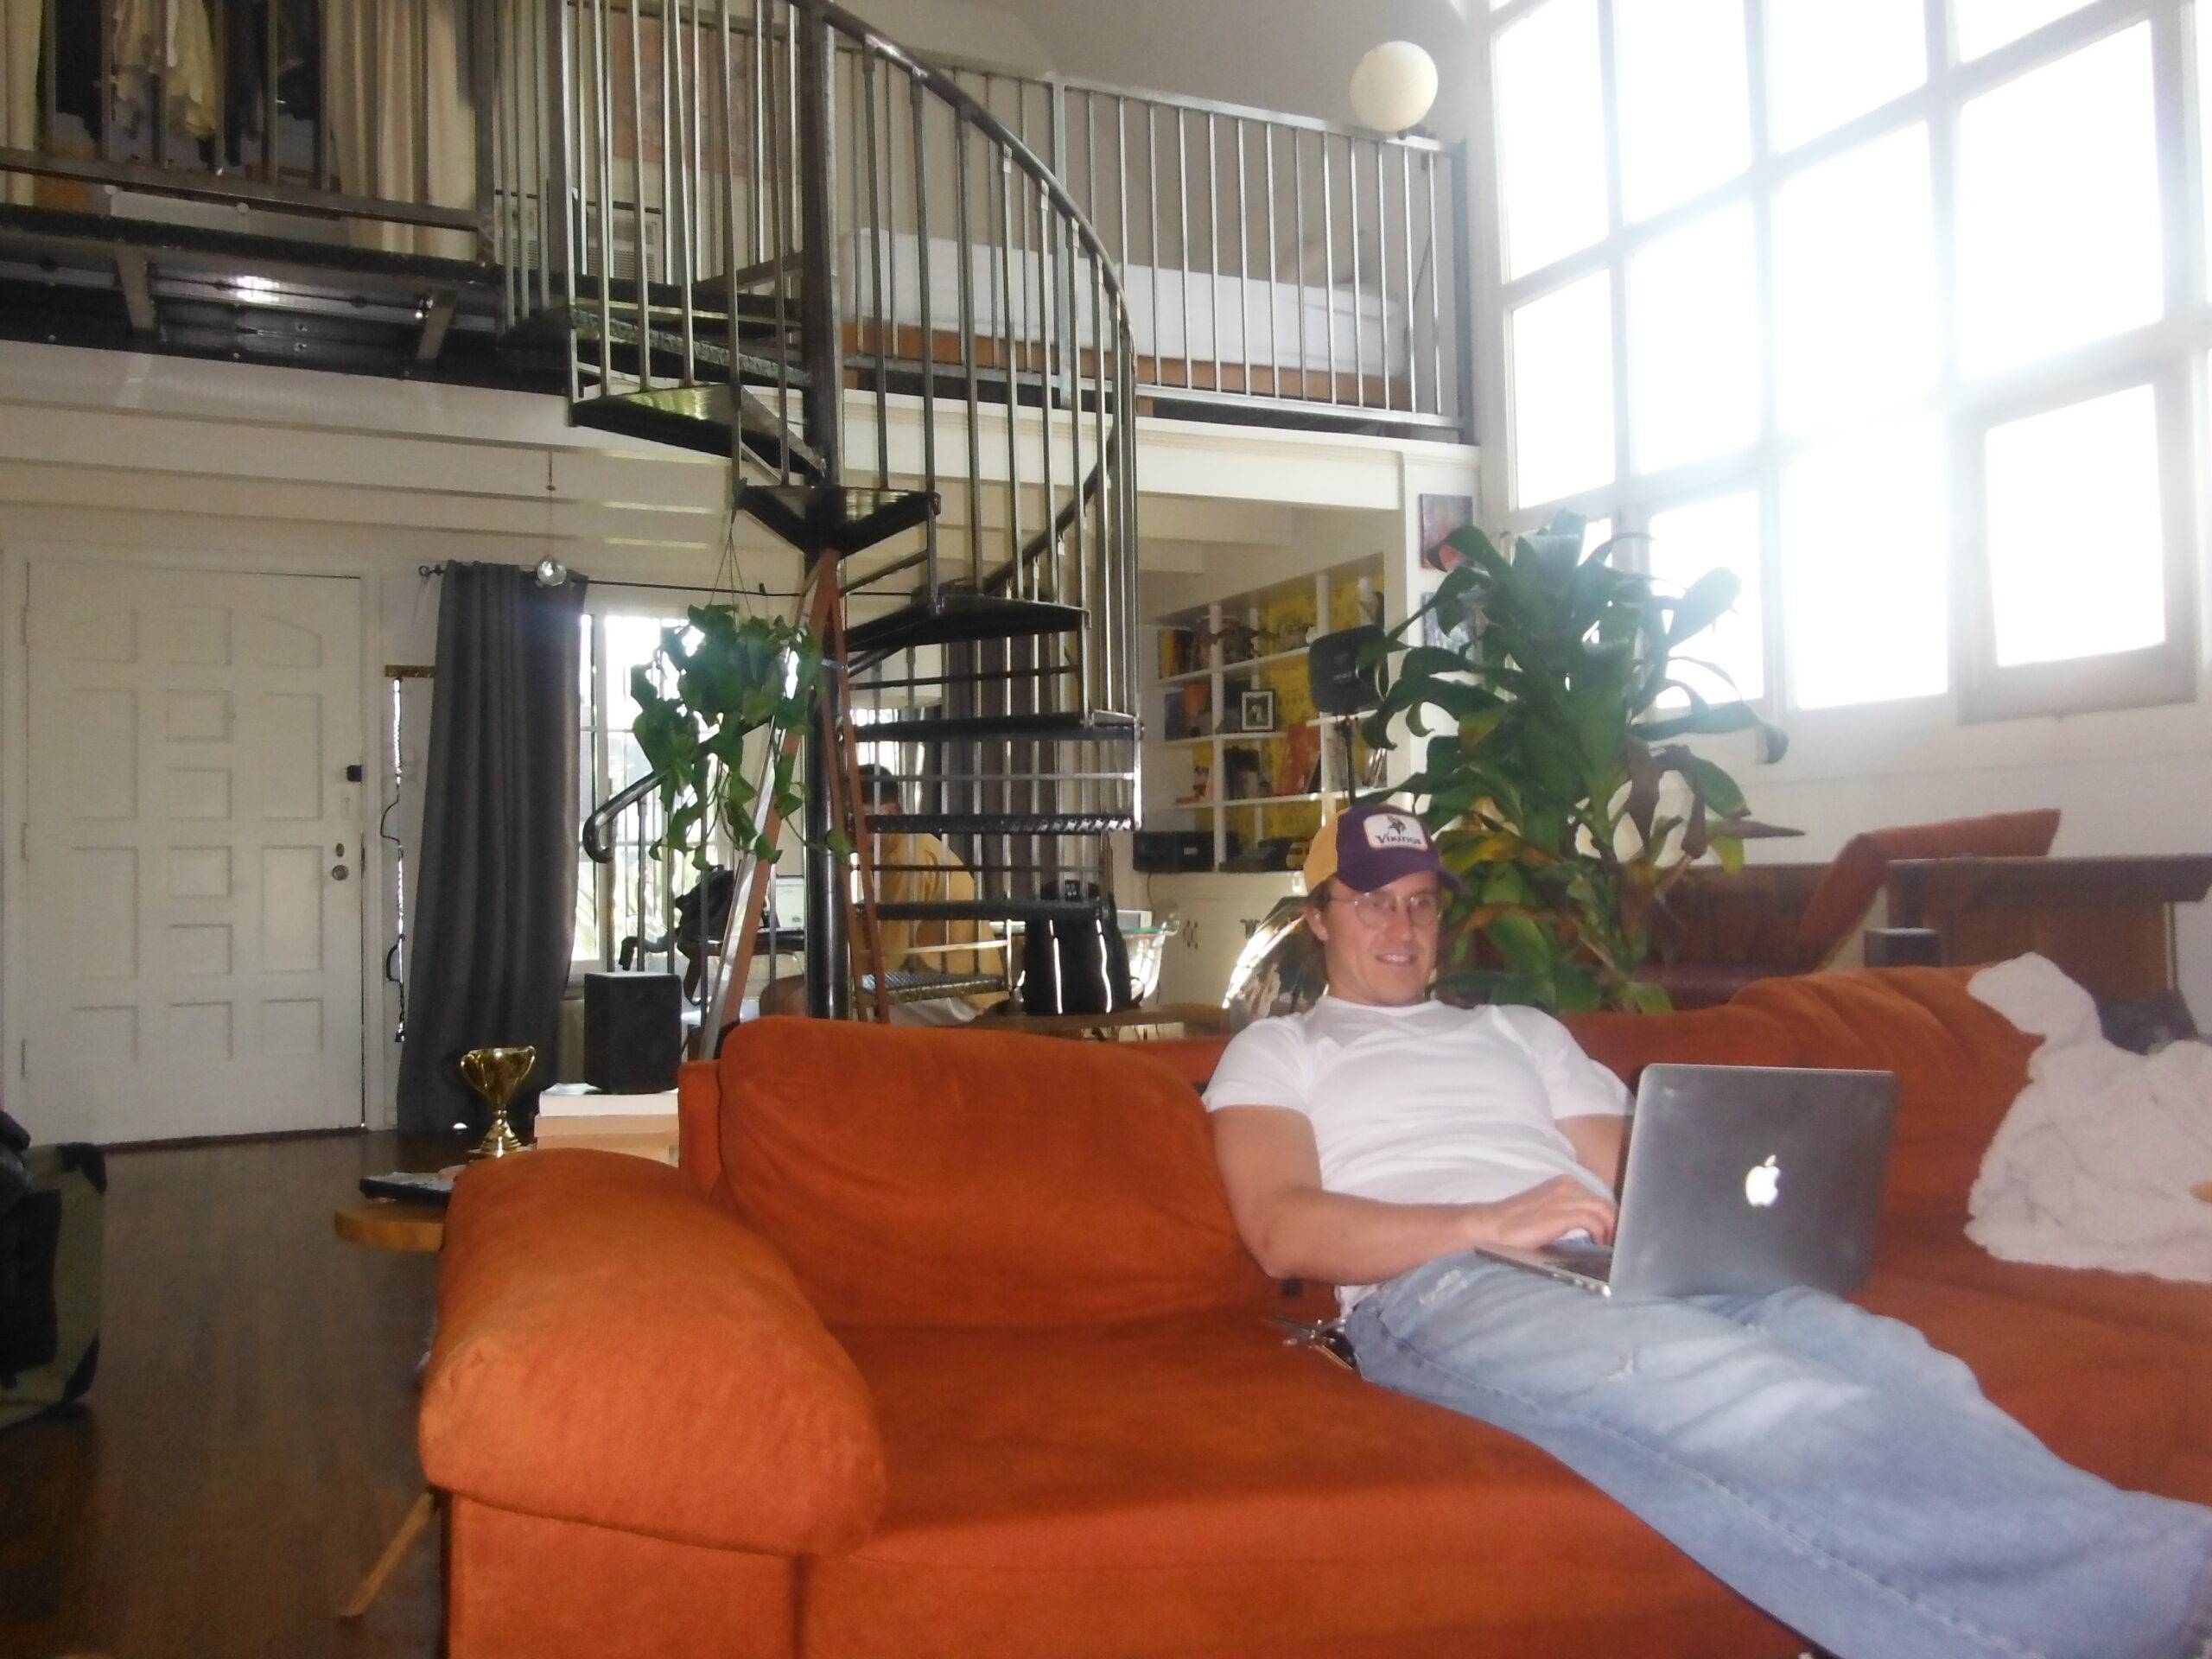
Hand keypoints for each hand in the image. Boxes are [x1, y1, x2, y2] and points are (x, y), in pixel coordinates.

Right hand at [1464, 1177, 1617, 1250]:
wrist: (1493, 1226)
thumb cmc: (1518, 1223)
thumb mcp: (1548, 1210)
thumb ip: (1569, 1212)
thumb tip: (1594, 1228)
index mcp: (1564, 1183)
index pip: (1597, 1197)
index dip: (1609, 1215)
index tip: (1614, 1232)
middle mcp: (1567, 1185)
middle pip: (1604, 1202)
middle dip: (1614, 1223)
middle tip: (1616, 1242)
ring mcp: (1565, 1198)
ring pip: (1603, 1210)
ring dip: (1610, 1229)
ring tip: (1609, 1245)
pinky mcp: (1562, 1214)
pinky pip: (1593, 1220)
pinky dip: (1600, 1233)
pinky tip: (1598, 1243)